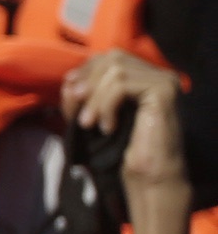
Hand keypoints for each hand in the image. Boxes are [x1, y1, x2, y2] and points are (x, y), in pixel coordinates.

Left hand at [67, 49, 189, 200]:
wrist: (147, 176)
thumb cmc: (118, 149)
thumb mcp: (91, 115)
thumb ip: (79, 96)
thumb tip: (69, 79)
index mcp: (142, 76)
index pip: (109, 57)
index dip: (86, 72)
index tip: (71, 96)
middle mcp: (157, 74)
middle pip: (112, 58)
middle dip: (88, 84)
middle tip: (79, 113)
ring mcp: (163, 80)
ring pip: (116, 70)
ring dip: (95, 99)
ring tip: (89, 124)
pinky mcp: (164, 90)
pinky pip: (123, 85)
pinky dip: (107, 105)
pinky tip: (107, 127)